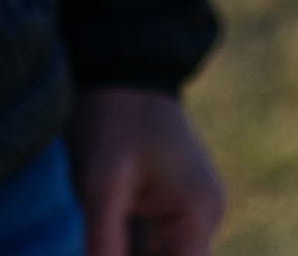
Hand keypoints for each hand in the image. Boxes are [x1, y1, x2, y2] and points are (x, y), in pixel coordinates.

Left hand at [68, 87, 224, 255]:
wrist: (120, 61)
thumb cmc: (114, 116)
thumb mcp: (102, 181)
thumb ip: (105, 241)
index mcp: (198, 212)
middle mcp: (201, 216)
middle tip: (96, 250)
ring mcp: (185, 210)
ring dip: (125, 253)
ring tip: (101, 236)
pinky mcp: (164, 203)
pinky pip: (149, 245)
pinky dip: (123, 250)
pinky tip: (100, 244)